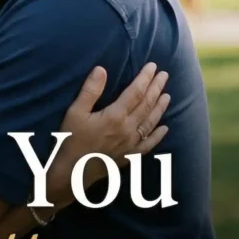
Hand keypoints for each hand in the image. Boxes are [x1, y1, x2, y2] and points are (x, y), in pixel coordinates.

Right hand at [50, 62, 169, 207]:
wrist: (72, 172)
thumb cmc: (70, 140)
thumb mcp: (75, 112)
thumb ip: (90, 90)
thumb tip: (101, 69)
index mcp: (115, 116)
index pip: (135, 92)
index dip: (145, 78)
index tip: (153, 66)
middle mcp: (127, 129)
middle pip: (146, 105)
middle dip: (156, 88)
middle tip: (165, 75)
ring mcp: (130, 144)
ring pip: (150, 122)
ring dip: (160, 108)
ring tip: (167, 95)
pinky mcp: (129, 156)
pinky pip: (148, 145)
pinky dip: (158, 135)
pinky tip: (164, 128)